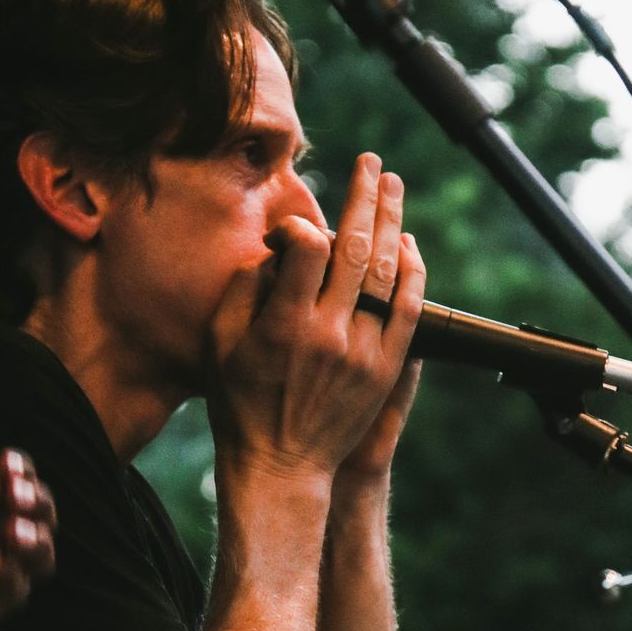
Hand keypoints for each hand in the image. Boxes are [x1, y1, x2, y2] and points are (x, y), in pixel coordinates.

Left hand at [0, 448, 55, 630]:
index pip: (16, 481)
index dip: (23, 471)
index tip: (8, 463)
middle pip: (38, 518)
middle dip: (38, 502)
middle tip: (17, 495)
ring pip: (38, 558)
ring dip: (36, 541)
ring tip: (13, 532)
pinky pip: (12, 594)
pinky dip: (6, 575)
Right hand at [209, 154, 425, 479]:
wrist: (281, 468)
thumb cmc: (240, 405)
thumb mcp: (219, 346)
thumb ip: (243, 290)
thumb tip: (276, 248)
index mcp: (283, 327)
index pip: (306, 248)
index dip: (302, 225)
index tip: (294, 231)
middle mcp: (328, 335)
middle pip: (356, 249)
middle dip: (364, 198)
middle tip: (370, 162)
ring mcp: (363, 352)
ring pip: (388, 273)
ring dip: (392, 223)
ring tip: (392, 186)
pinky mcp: (386, 369)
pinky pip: (408, 309)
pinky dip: (412, 271)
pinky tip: (408, 244)